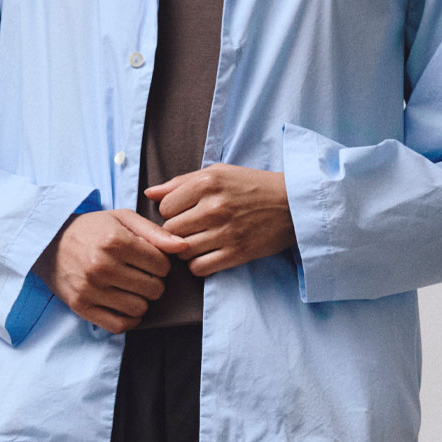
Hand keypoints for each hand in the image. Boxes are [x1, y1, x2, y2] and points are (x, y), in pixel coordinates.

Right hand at [31, 208, 189, 333]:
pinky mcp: (81, 306)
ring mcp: (90, 288)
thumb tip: (183, 247)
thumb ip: (155, 232)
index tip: (151, 261)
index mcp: (115, 240)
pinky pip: (120, 325)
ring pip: (139, 308)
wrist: (47, 242)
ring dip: (142, 301)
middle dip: (154, 283)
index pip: (162, 265)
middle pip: (154, 289)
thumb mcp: (123, 218)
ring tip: (133, 289)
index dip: (162, 264)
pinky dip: (129, 319)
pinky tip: (126, 305)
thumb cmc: (91, 229)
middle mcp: (102, 265)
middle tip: (142, 275)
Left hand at [144, 163, 295, 276]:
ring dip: (186, 250)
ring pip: (182, 251)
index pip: (164, 206)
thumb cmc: (252, 186)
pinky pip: (199, 268)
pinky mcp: (236, 253)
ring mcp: (225, 232)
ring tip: (200, 241)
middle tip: (191, 229)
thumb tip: (149, 193)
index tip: (185, 212)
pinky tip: (208, 255)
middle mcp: (213, 206)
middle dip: (176, 232)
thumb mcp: (218, 173)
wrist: (293, 204)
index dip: (172, 211)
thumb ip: (180, 182)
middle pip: (170, 230)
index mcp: (207, 182)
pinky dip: (198, 265)